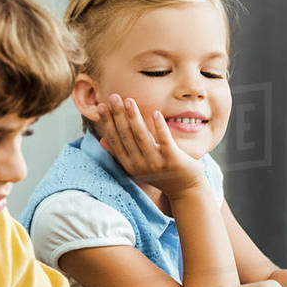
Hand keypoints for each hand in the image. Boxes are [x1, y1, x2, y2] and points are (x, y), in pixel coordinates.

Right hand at [91, 93, 205, 196]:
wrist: (185, 190)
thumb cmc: (161, 174)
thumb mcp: (138, 167)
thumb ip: (121, 153)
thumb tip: (102, 140)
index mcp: (130, 165)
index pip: (115, 140)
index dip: (107, 123)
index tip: (101, 106)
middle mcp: (140, 165)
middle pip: (126, 136)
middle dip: (118, 115)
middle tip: (113, 97)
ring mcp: (156, 163)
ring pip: (142, 136)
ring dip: (134, 117)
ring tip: (129, 100)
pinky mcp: (173, 160)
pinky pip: (165, 140)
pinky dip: (159, 127)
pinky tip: (155, 113)